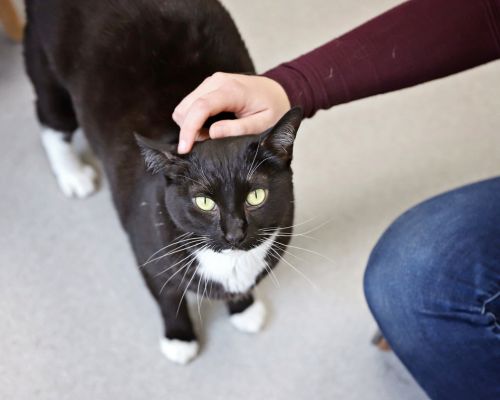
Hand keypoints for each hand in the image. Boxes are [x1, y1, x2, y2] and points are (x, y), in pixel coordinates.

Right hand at [173, 72, 289, 152]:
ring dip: (190, 125)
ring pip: (184, 106)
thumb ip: (239, 129)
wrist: (276, 91)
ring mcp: (211, 81)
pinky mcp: (208, 86)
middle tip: (208, 143)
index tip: (184, 149)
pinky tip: (209, 126)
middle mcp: (217, 81)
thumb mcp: (263, 124)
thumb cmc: (273, 109)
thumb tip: (213, 133)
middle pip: (186, 107)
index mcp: (232, 90)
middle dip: (190, 130)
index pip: (201, 107)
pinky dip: (193, 119)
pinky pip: (190, 104)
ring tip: (210, 135)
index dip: (189, 129)